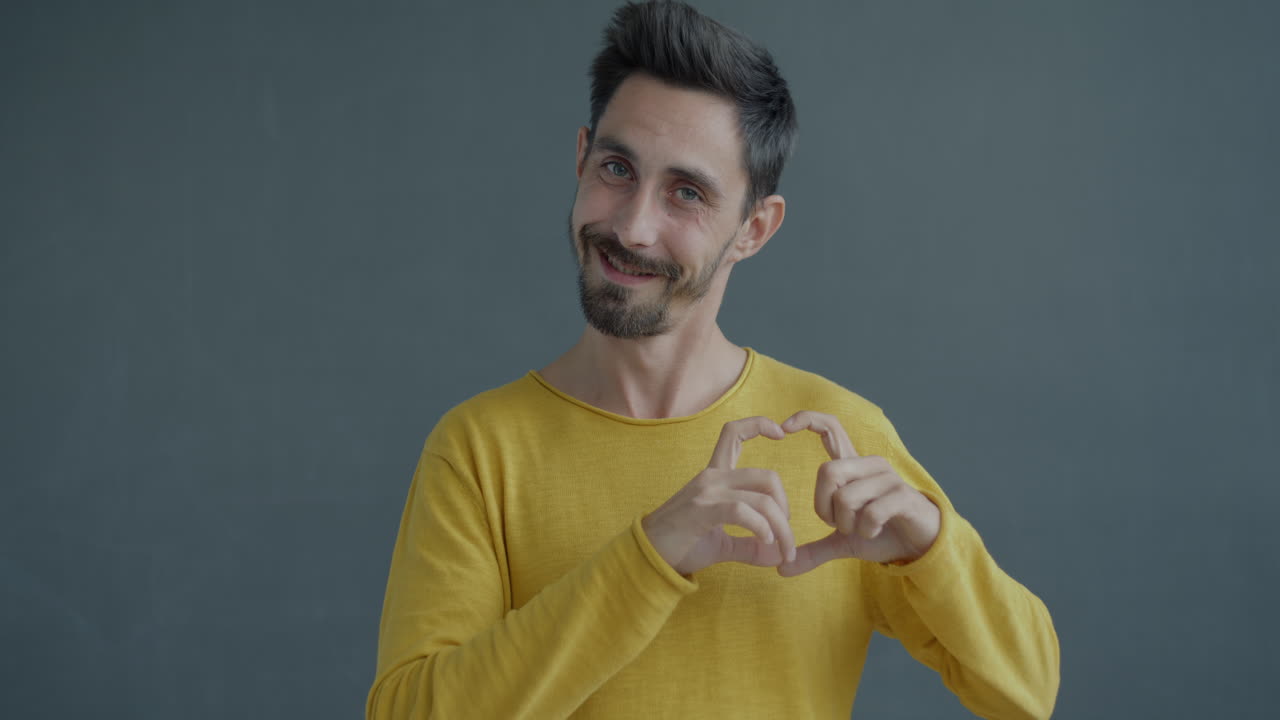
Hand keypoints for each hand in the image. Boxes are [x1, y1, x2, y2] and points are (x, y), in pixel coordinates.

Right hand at [642, 416, 796, 575]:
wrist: (647, 558)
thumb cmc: (681, 547)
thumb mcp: (721, 544)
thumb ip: (750, 545)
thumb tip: (777, 554)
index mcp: (715, 477)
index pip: (734, 434)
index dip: (759, 425)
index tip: (781, 432)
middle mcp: (712, 478)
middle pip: (768, 477)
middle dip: (786, 508)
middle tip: (787, 538)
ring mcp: (706, 492)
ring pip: (762, 499)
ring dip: (781, 528)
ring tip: (783, 551)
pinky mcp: (702, 510)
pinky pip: (742, 511)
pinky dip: (762, 527)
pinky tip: (766, 542)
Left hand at [778, 411, 939, 575]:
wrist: (921, 546)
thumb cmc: (882, 534)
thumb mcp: (844, 542)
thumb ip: (814, 551)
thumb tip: (781, 569)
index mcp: (853, 467)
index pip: (830, 427)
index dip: (807, 420)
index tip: (783, 427)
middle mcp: (870, 465)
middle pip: (827, 472)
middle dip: (825, 508)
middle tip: (840, 524)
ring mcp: (887, 478)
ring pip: (846, 497)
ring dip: (848, 524)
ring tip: (861, 529)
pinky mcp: (903, 496)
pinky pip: (870, 513)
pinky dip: (866, 530)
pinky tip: (875, 532)